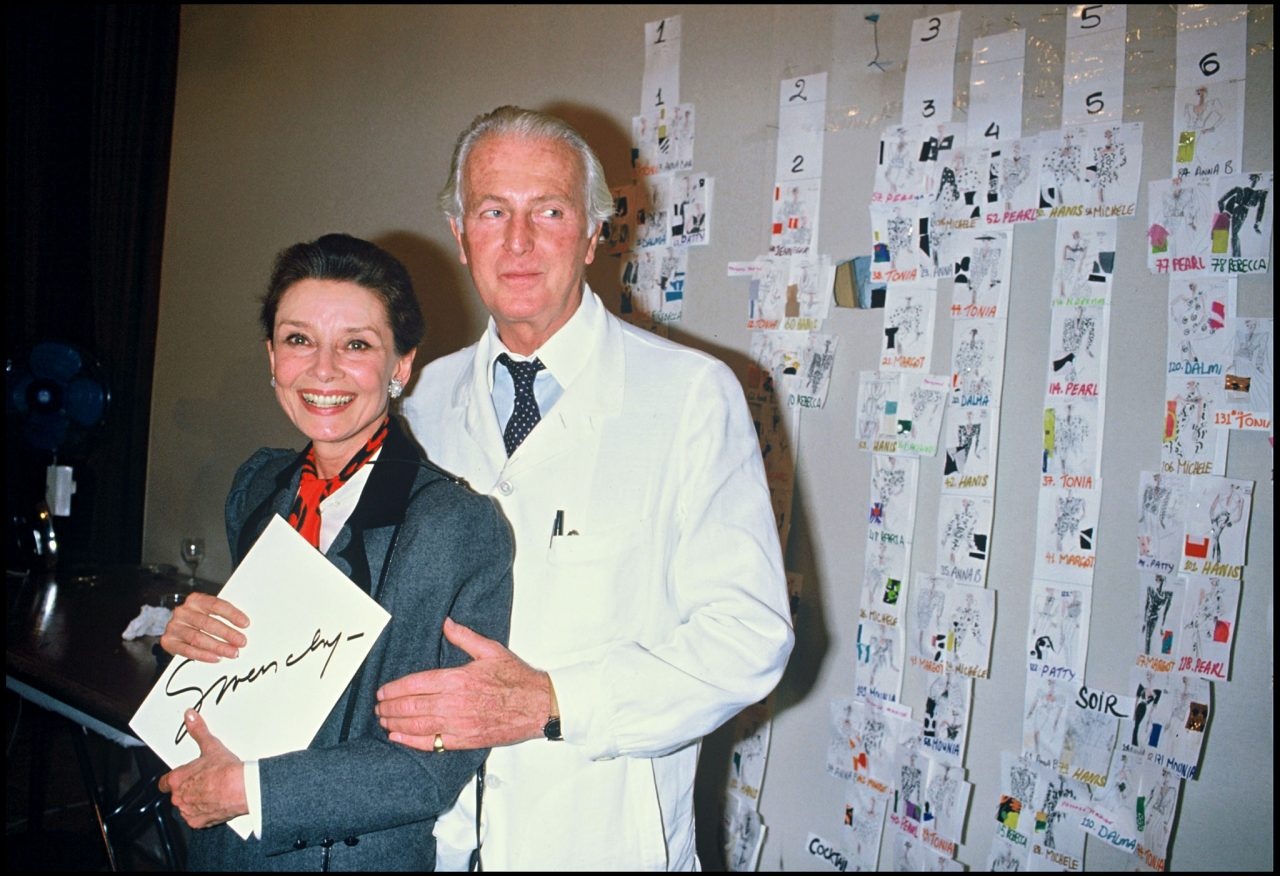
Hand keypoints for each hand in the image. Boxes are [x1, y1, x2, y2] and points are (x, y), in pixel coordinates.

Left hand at [158, 710, 247, 828]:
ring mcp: (188, 811)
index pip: (164, 783)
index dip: (173, 779)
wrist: (241, 788)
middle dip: (188, 789)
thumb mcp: (210, 746)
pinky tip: (215, 803)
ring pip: (187, 806)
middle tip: (204, 781)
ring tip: (212, 791)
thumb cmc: (225, 771)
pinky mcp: (198, 822)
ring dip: (195, 801)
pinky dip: (204, 813)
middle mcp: (179, 797)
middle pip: (177, 794)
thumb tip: (190, 716)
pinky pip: (196, 818)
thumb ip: (198, 731)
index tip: (182, 777)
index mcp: (178, 780)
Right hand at [160, 591, 249, 662]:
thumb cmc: (196, 618)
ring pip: (197, 638)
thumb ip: (223, 616)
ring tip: (231, 652)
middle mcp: (183, 612)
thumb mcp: (208, 612)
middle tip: (241, 642)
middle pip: (207, 623)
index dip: (232, 614)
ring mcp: (174, 627)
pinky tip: (216, 657)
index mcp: (195, 600)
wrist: (175, 626)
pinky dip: (203, 655)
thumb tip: (243, 626)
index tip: (245, 623)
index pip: (215, 605)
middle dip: (227, 633)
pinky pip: (187, 650)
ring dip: (217, 647)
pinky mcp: (169, 641)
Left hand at [375, 618, 550, 750]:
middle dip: (389, 707)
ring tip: (384, 720)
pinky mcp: (465, 741)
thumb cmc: (517, 680)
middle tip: (378, 706)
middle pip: (411, 707)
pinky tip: (399, 738)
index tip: (383, 691)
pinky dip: (411, 741)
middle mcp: (455, 703)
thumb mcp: (491, 650)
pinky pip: (431, 744)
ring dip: (395, 724)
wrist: (538, 706)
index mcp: (458, 679)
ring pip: (417, 726)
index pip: (415, 684)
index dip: (394, 689)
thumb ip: (464, 637)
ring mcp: (458, 724)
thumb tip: (447, 624)